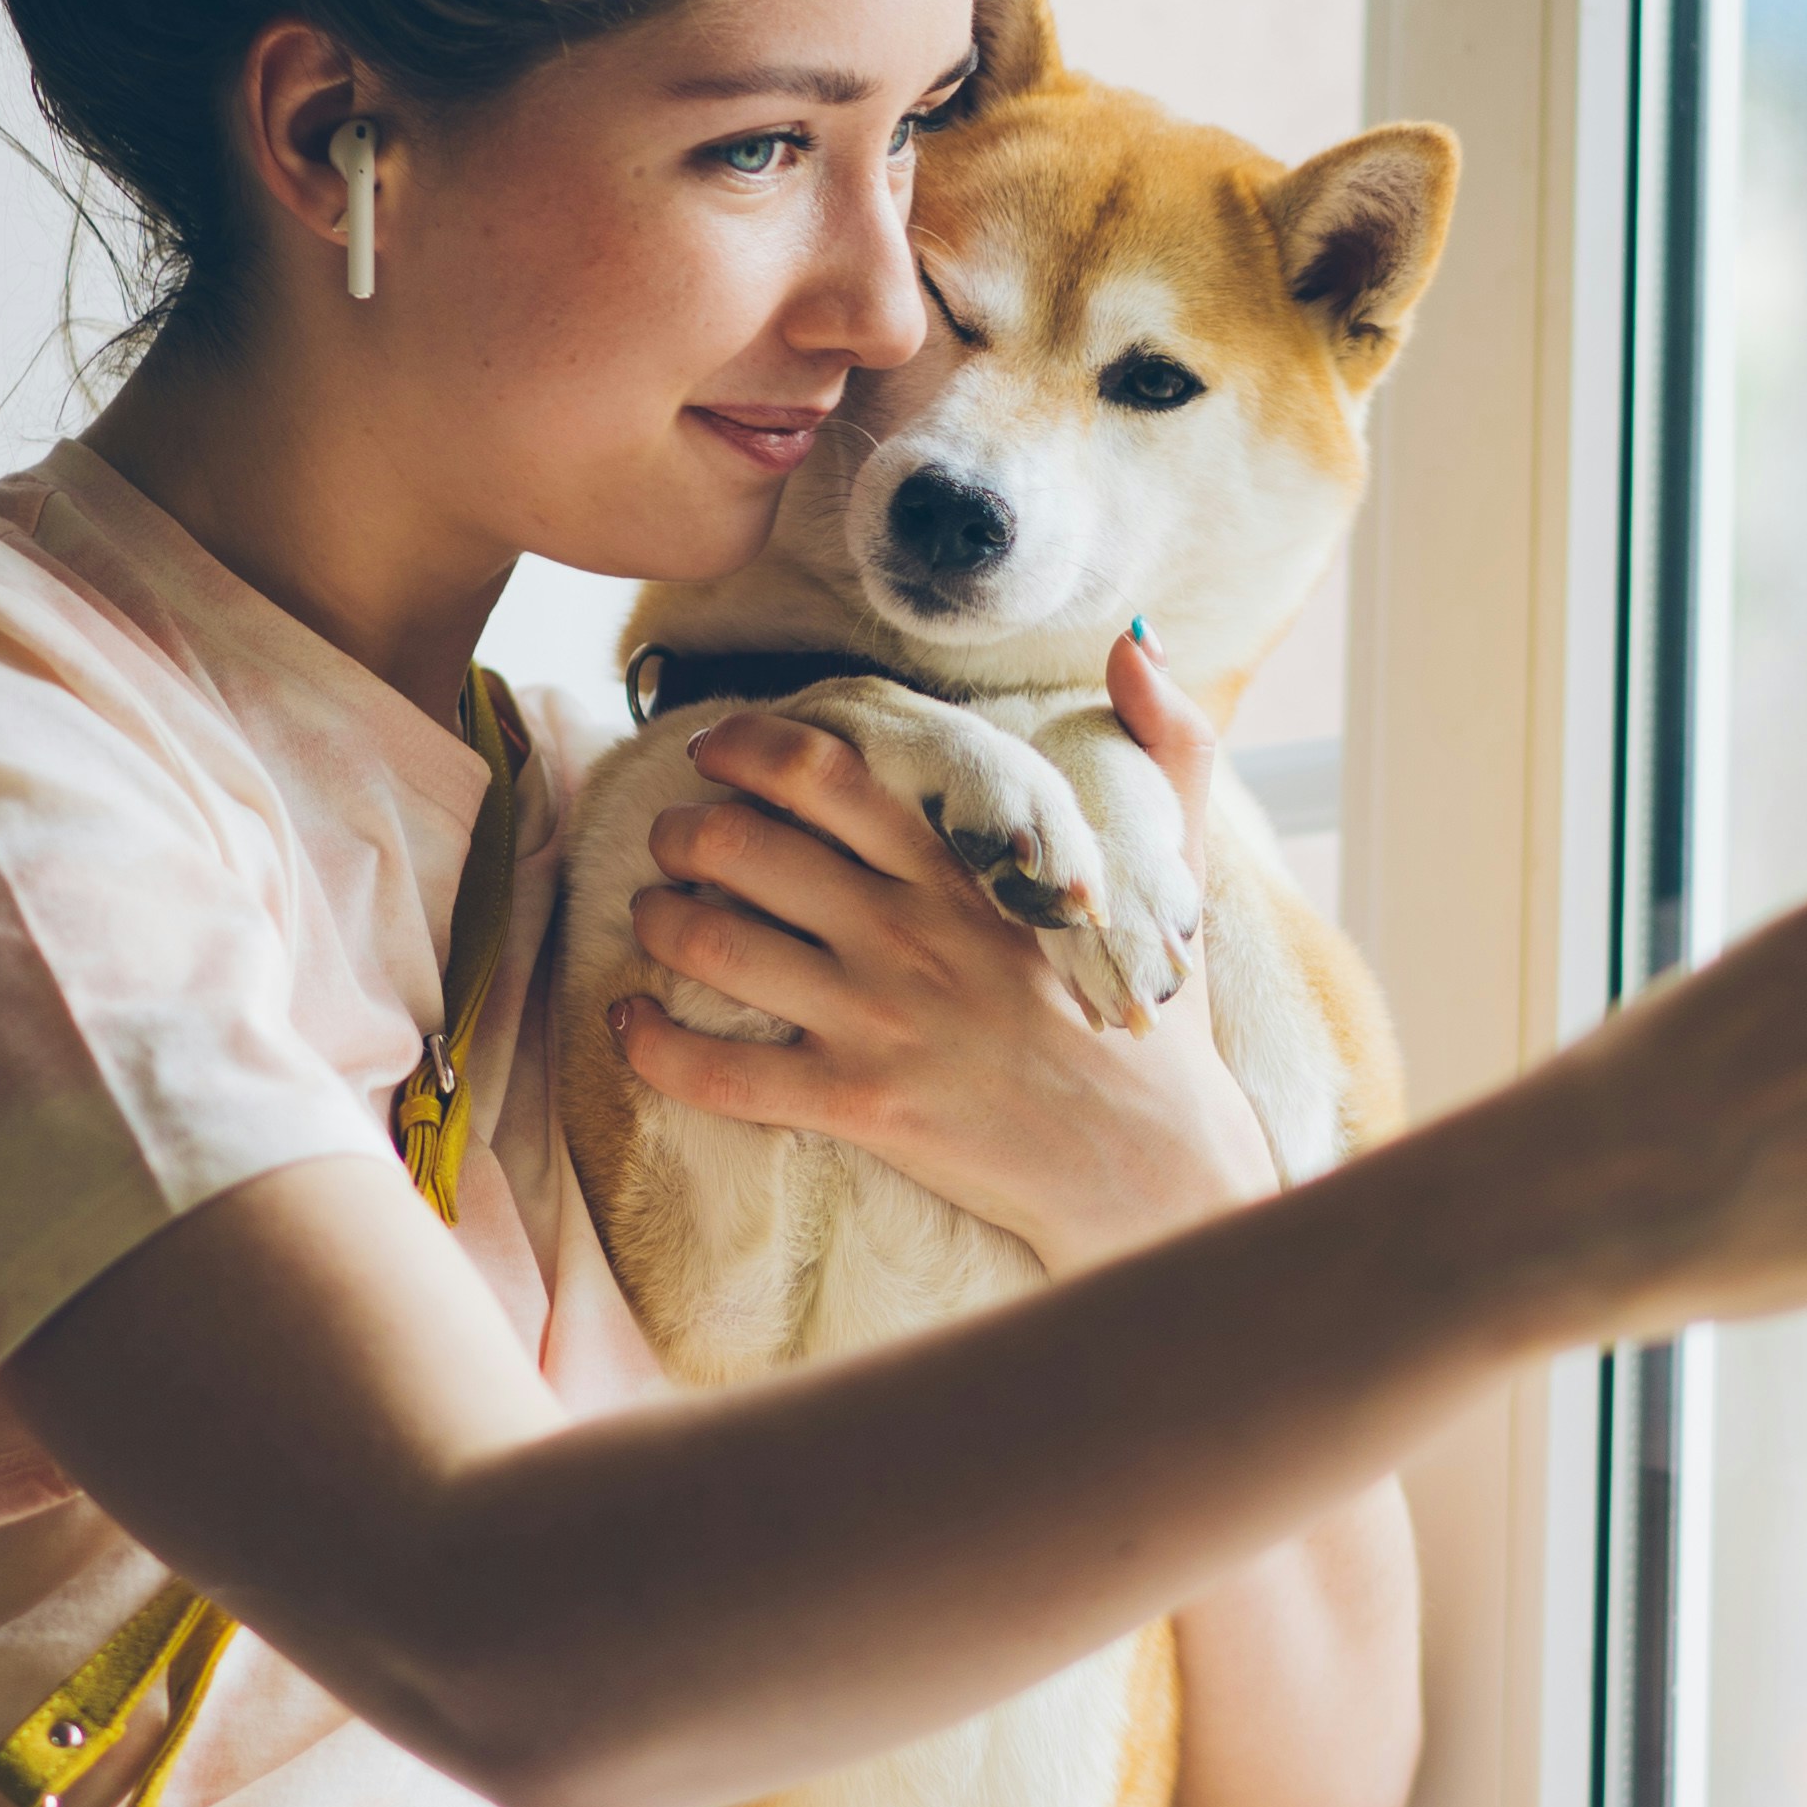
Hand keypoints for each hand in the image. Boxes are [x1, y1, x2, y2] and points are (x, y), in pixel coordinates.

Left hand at [612, 643, 1276, 1272]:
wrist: (1155, 1164)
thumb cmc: (1154, 1018)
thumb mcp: (1179, 863)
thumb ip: (1169, 739)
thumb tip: (1140, 642)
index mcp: (967, 867)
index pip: (825, 774)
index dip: (746, 746)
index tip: (714, 749)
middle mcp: (909, 932)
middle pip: (742, 846)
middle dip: (681, 830)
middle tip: (673, 839)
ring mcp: (878, 1020)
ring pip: (716, 943)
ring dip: (659, 918)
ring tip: (654, 914)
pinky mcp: (859, 1105)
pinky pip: (720, 1072)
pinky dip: (652, 1045)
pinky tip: (627, 1026)